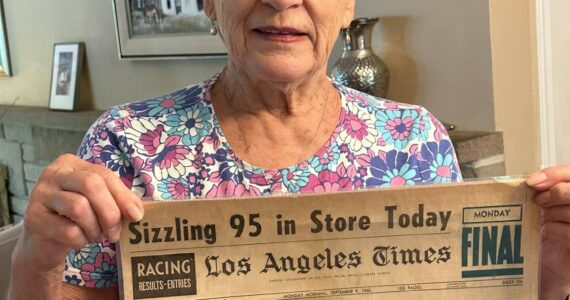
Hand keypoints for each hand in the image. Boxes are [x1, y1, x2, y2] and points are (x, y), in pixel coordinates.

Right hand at [16, 153, 143, 271]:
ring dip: (95, 228)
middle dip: (110, 212)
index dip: (123, 196)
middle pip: (91, 185)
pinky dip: (81, 240)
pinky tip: (80, 241)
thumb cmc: (76, 218)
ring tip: (96, 236)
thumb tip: (137, 211)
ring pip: (79, 207)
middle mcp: (53, 173)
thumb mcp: (98, 202)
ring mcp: (40, 194)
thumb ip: (117, 200)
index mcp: (71, 163)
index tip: (136, 215)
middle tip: (115, 233)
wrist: (44, 242)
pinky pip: (68, 230)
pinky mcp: (33, 218)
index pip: (103, 174)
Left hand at [527, 165, 569, 299]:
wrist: (543, 268)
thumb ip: (541, 191)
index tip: (532, 181)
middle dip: (556, 193)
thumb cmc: (541, 235)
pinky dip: (555, 229)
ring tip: (543, 219)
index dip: (555, 174)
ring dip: (553, 213)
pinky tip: (546, 232)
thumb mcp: (539, 209)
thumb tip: (531, 179)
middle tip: (539, 201)